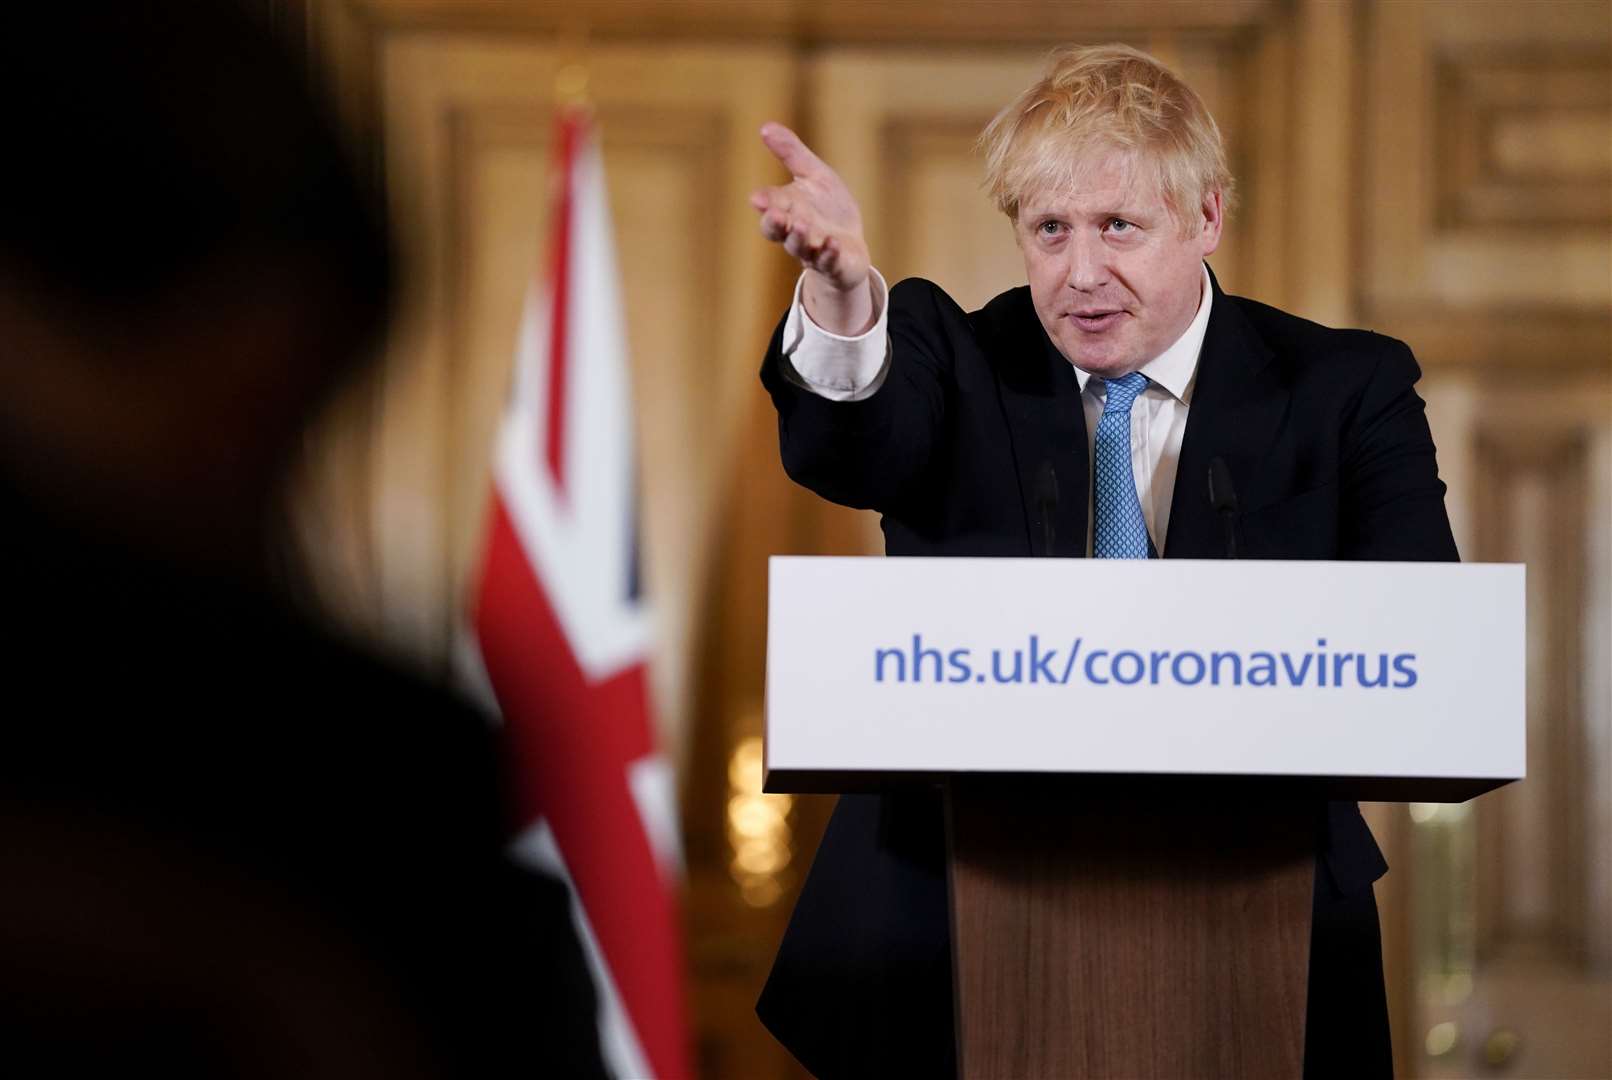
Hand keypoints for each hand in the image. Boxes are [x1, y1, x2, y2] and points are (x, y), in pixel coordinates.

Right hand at [751, 122, 873, 334]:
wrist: (850, 246)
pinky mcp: (834, 264)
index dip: (765, 202)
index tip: (758, 198)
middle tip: (773, 214)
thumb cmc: (827, 209)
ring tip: (801, 225)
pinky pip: (829, 261)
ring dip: (799, 237)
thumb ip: (791, 153)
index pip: (771, 205)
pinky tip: (833, 244)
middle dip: (774, 223)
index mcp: (787, 209)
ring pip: (800, 247)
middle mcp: (796, 232)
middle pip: (778, 231)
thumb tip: (765, 126)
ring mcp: (814, 250)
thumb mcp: (813, 175)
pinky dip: (829, 254)